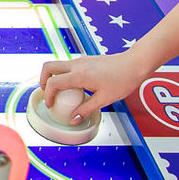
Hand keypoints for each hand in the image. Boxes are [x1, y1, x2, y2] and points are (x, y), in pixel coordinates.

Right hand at [38, 49, 154, 124]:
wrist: (135, 64)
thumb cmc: (123, 79)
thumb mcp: (104, 99)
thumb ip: (86, 109)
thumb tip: (73, 119)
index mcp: (80, 75)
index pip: (53, 83)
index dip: (48, 95)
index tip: (51, 104)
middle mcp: (77, 65)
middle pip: (48, 67)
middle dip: (43, 80)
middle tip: (47, 93)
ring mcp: (81, 60)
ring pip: (58, 65)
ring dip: (54, 77)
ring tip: (61, 93)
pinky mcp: (86, 60)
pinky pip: (68, 66)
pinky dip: (64, 75)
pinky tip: (75, 87)